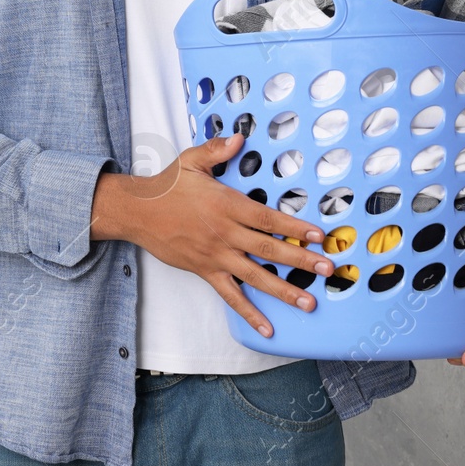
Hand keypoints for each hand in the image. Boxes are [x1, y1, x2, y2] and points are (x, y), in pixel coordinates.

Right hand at [91, 133, 335, 338]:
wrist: (137, 211)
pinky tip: (267, 327)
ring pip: (255, 276)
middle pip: (268, 249)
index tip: (319, 236)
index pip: (267, 219)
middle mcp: (225, 233)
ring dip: (283, 290)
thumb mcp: (191, 160)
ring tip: (308, 302)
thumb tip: (239, 138)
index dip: (294, 227)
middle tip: (327, 269)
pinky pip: (230, 295)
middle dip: (301, 260)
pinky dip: (249, 313)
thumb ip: (216, 150)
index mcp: (226, 205)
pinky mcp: (205, 271)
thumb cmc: (167, 186)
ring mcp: (216, 255)